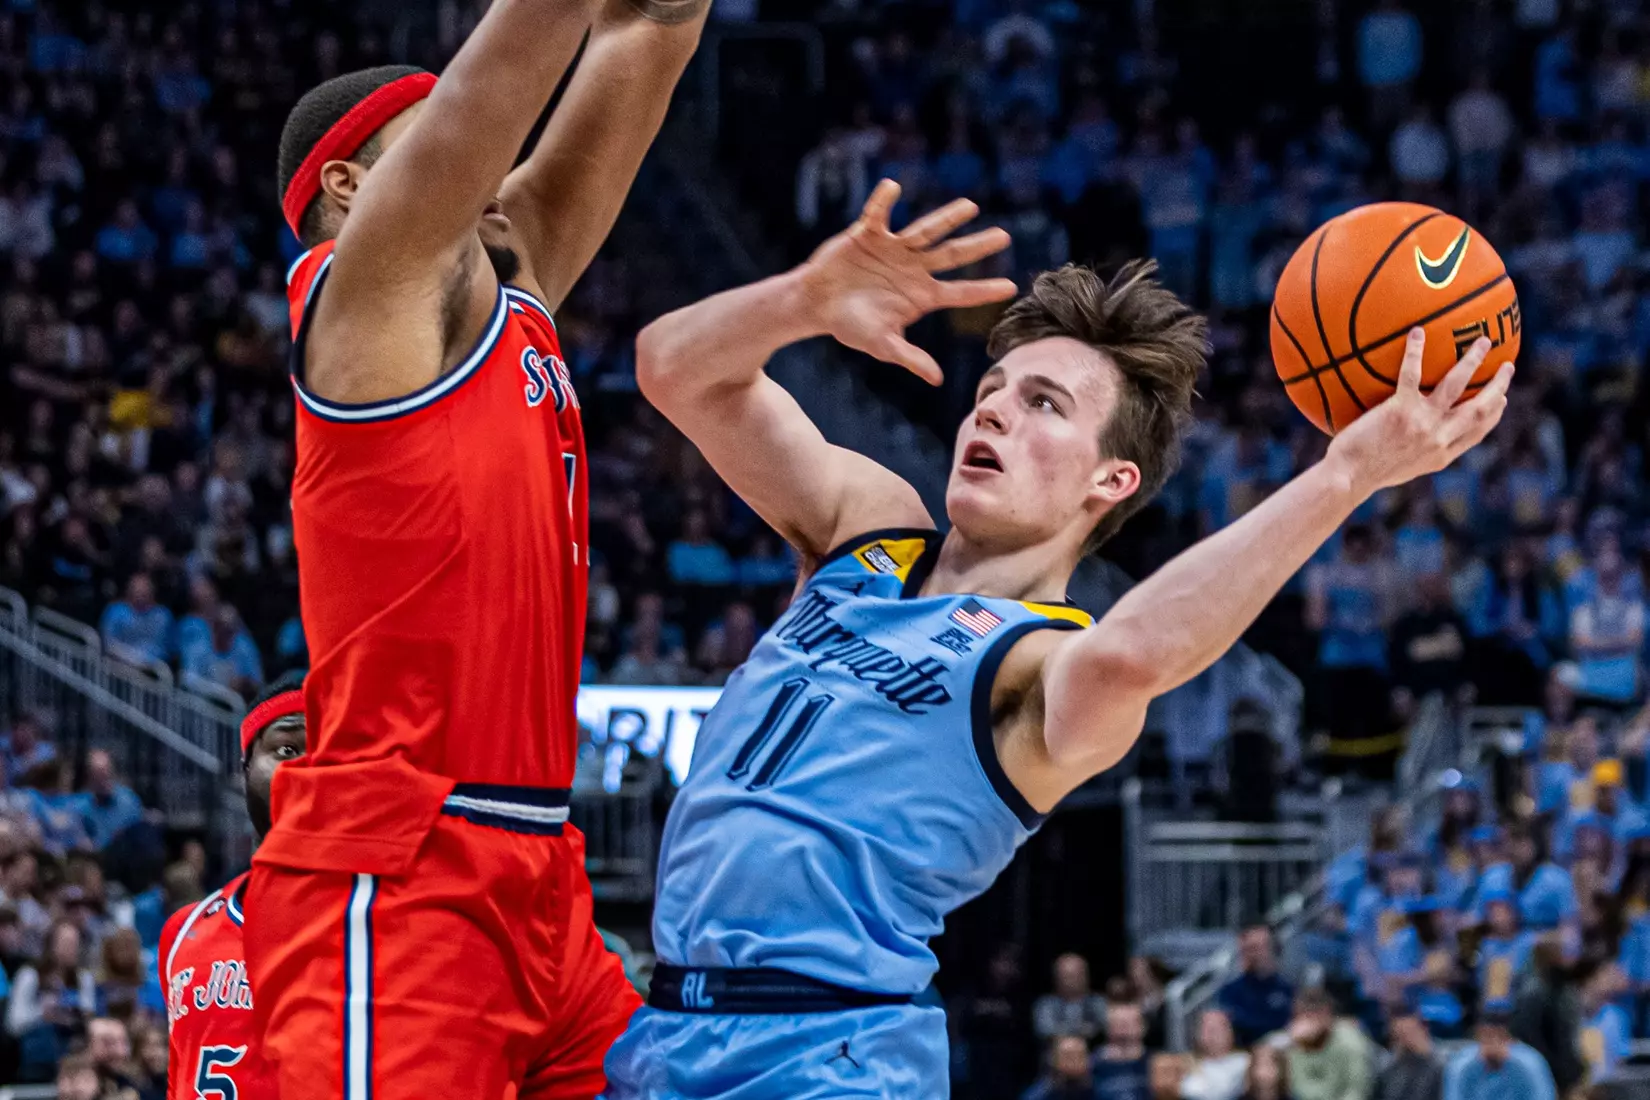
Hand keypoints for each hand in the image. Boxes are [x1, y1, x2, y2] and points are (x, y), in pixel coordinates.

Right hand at [797, 179, 1017, 383]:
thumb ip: (910, 358)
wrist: (816, 304)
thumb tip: (937, 379)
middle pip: (951, 256)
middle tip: (1005, 237)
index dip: (983, 290)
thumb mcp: (881, 345)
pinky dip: (883, 201)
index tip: (1011, 287)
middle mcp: (913, 269)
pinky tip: (893, 187)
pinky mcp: (868, 233)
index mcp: (920, 295)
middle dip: (977, 247)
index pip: (959, 293)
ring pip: (925, 231)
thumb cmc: (849, 326)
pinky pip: (877, 214)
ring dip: (946, 219)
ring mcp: (893, 249)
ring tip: (970, 206)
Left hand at [1325, 329, 1512, 497]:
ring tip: (1483, 341)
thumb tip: (1414, 435)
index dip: (1494, 414)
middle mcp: (1439, 438)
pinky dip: (1415, 351)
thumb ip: (1415, 450)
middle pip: (1480, 408)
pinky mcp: (1400, 410)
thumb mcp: (1400, 468)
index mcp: (1441, 454)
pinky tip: (1417, 332)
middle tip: (1508, 366)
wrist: (1348, 478)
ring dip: (1473, 361)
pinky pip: (1411, 374)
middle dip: (1498, 386)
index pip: (1477, 432)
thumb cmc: (1364, 473)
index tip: (1503, 399)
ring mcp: (1422, 423)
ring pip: (1456, 385)